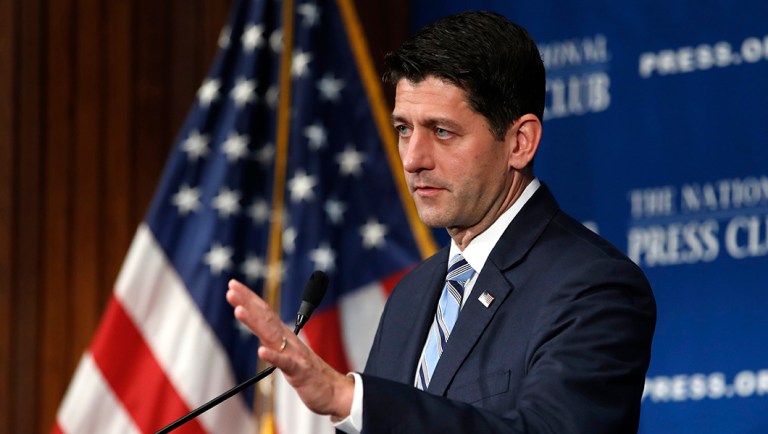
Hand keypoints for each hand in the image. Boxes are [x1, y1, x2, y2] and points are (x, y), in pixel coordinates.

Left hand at [225, 279, 353, 419]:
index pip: (264, 312)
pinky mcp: (300, 371)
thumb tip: (260, 336)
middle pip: (266, 318)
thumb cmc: (310, 372)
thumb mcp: (289, 355)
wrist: (334, 390)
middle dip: (247, 303)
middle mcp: (289, 340)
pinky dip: (273, 356)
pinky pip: (285, 363)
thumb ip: (275, 344)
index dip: (249, 298)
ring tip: (238, 311)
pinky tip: (261, 351)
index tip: (233, 285)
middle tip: (231, 289)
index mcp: (285, 336)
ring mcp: (295, 354)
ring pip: (272, 336)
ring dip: (254, 322)